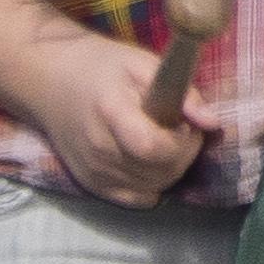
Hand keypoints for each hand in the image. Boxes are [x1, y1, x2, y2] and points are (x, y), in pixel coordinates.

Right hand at [22, 31, 204, 205]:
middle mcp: (98, 149)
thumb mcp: (145, 64)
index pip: (154, 148)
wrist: (51, 81)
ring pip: (153, 187)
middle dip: (183, 152)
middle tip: (177, 129)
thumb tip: (212, 123)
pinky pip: (136, 199)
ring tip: (161, 140)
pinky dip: (152, 185)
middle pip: (159, 171)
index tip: (183, 123)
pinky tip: (150, 162)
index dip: (182, 141)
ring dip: (170, 168)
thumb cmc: (102, 67)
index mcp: (111, 114)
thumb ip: (183, 94)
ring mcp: (92, 170)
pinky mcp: (91, 184)